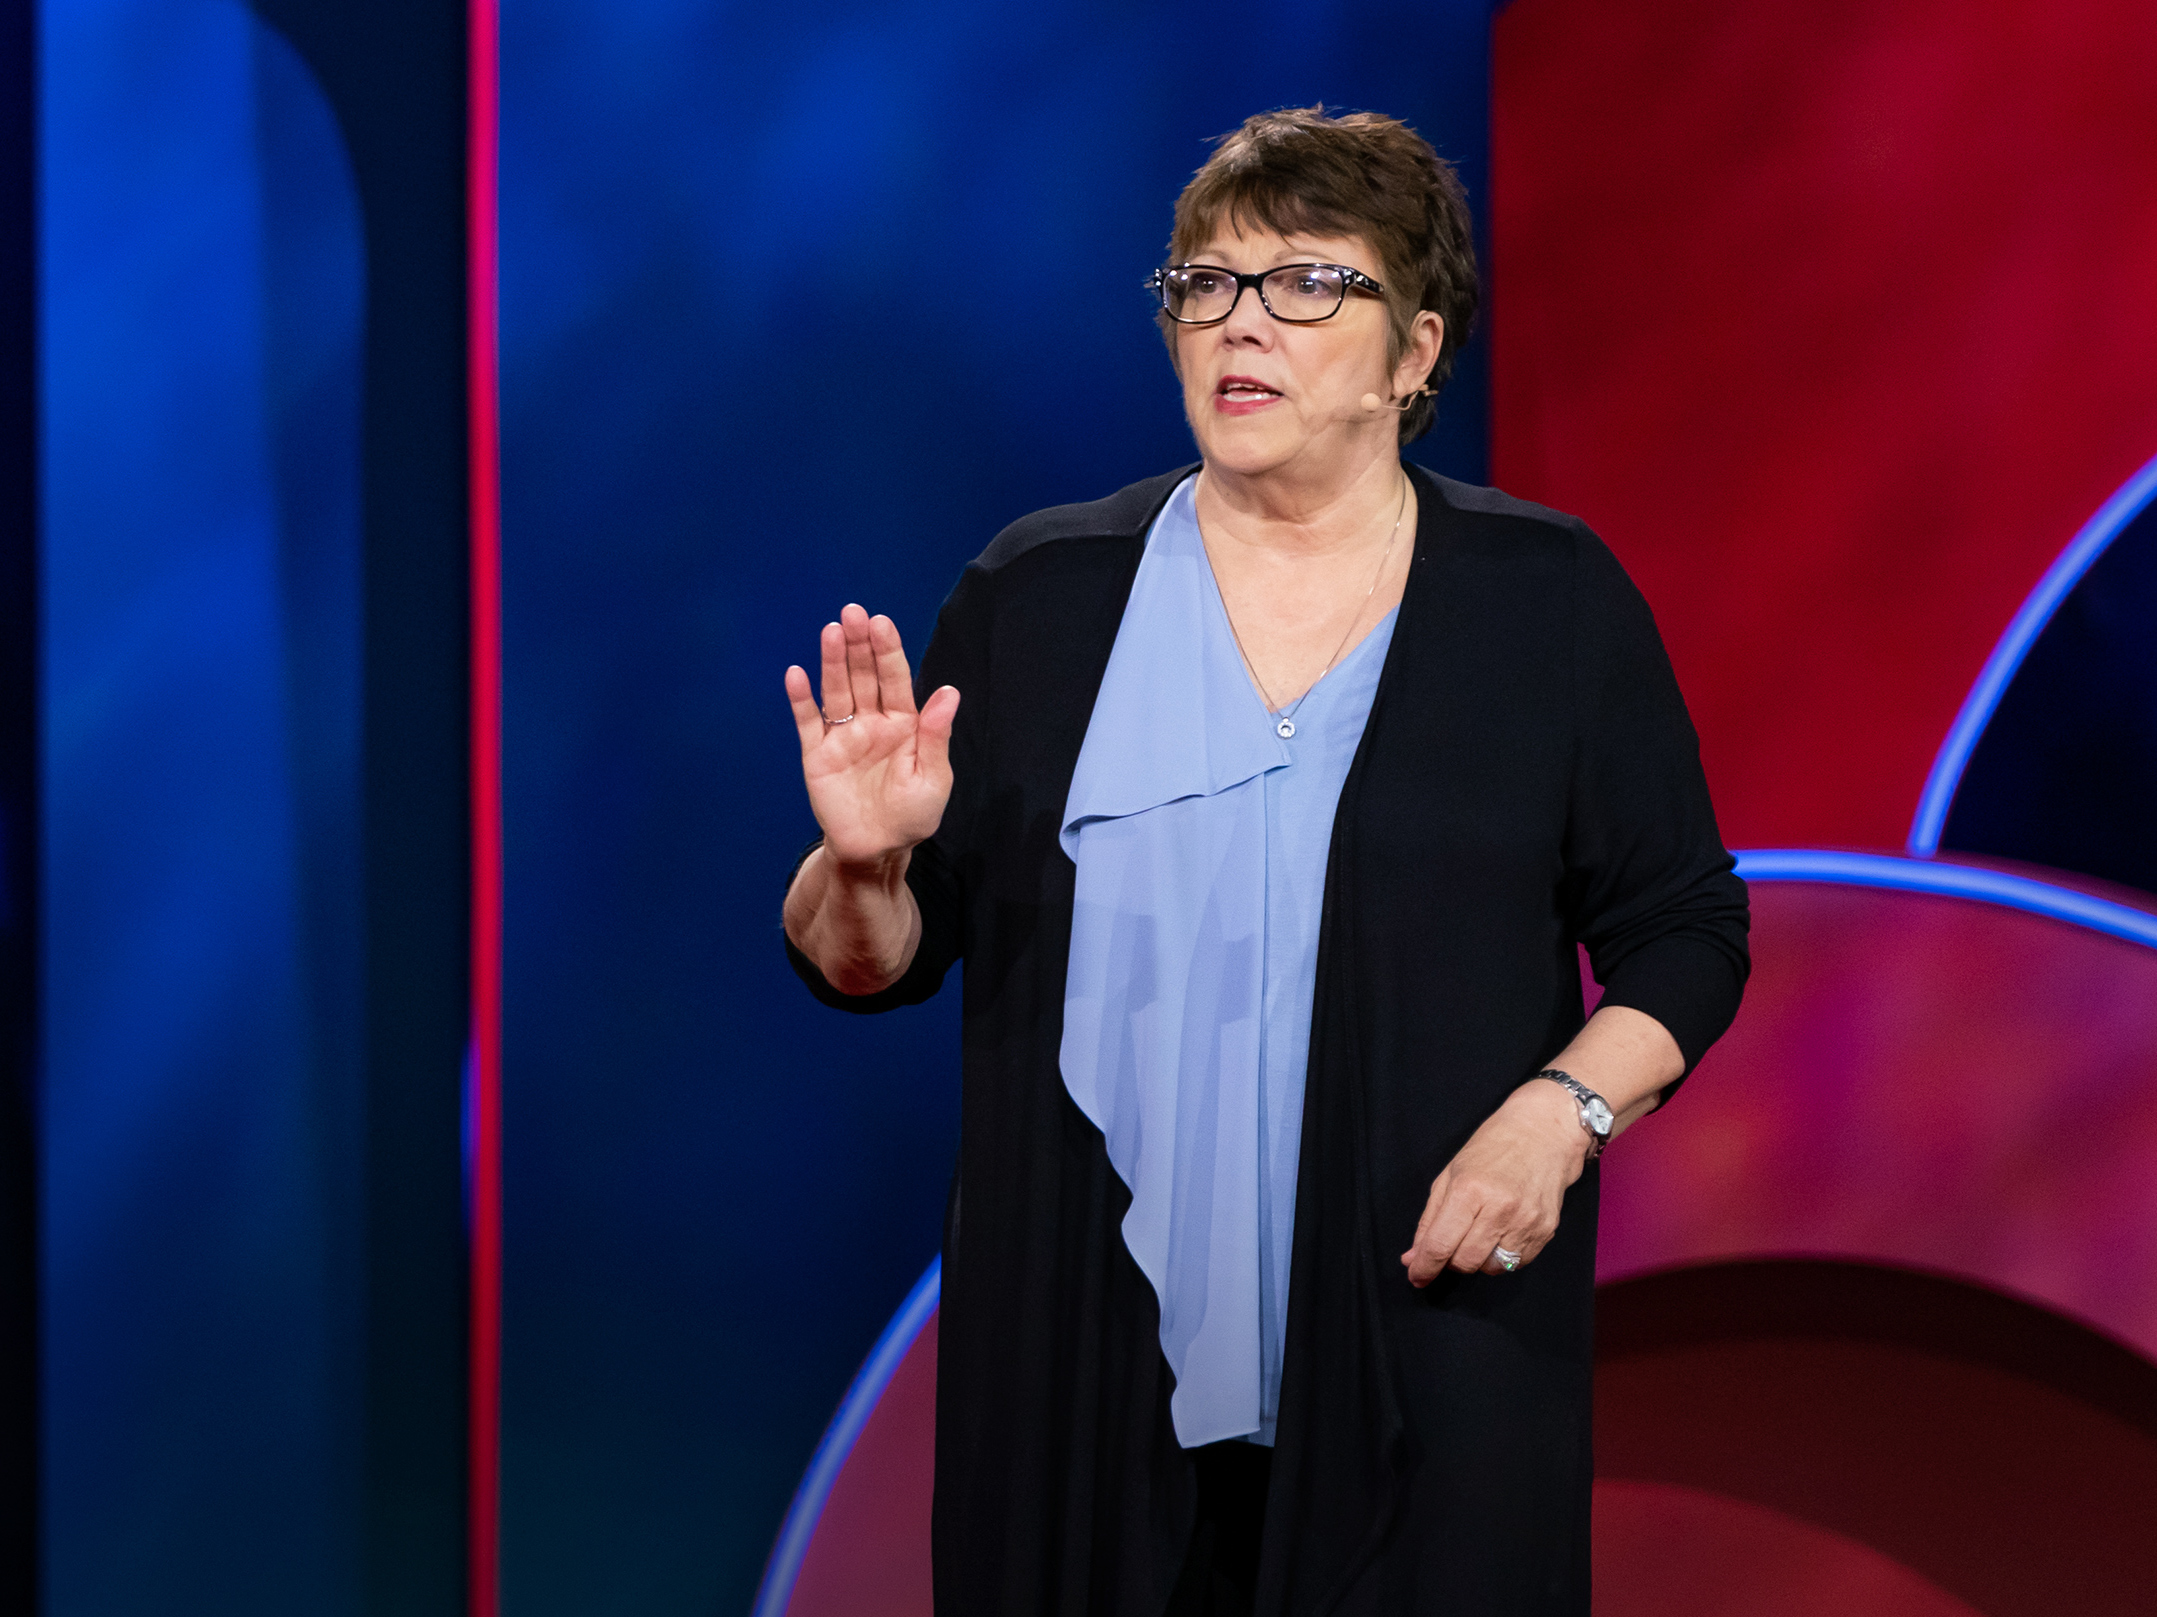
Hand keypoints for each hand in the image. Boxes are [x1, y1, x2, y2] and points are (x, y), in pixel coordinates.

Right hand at [784, 603, 958, 869]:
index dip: (887, 651)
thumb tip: (949, 693)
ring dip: (832, 661)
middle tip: (852, 613)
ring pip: (836, 691)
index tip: (881, 622)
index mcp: (904, 725)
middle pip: (863, 676)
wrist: (875, 851)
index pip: (895, 679)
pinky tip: (796, 674)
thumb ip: (935, 736)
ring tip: (830, 631)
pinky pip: (807, 722)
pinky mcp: (817, 755)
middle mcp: (872, 723)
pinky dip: (801, 699)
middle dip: (859, 645)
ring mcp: (843, 736)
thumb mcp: (932, 779)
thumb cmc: (911, 816)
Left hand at [1401, 1080, 1587, 1285]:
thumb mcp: (1450, 1175)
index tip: (1416, 1276)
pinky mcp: (1546, 1231)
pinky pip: (1517, 1263)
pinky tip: (1502, 1232)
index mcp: (1469, 1190)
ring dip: (1478, 1260)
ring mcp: (1526, 1222)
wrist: (1545, 1133)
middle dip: (1451, 1260)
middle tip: (1452, 1243)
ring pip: (1491, 1268)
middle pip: (1465, 1262)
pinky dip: (1503, 1256)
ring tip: (1479, 1233)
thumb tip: (1412, 1258)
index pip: (1440, 1245)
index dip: (1424, 1267)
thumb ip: (1430, 1220)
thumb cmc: (1492, 1148)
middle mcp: (1500, 1209)